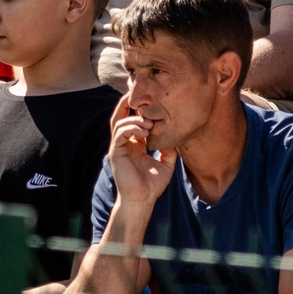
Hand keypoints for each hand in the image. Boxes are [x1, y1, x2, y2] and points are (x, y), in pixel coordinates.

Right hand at [105, 98, 175, 214]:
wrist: (143, 200)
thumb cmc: (153, 185)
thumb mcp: (166, 163)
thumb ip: (170, 149)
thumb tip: (176, 137)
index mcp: (134, 144)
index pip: (132, 121)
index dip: (137, 109)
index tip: (149, 100)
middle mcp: (125, 143)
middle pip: (120, 116)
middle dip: (126, 103)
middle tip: (136, 93)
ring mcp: (119, 147)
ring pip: (119, 122)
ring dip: (134, 119)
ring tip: (149, 124)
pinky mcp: (116, 152)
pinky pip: (119, 133)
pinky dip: (131, 128)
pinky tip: (144, 132)